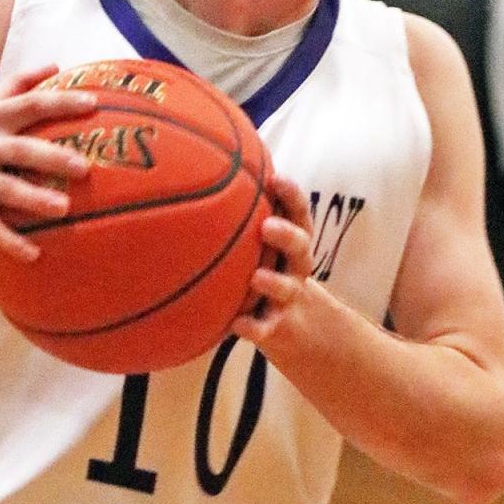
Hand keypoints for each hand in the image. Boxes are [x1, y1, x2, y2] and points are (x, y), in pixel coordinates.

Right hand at [0, 65, 95, 259]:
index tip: (93, 103)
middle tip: (84, 167)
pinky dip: (9, 240)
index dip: (60, 102)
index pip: (29, 105)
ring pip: (4, 189)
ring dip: (33, 199)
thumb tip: (55, 66)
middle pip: (20, 150)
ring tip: (63, 208)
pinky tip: (34, 254)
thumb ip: (15, 86)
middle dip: (52, 157)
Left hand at [231, 175, 314, 345]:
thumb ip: (243, 219)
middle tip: (267, 226)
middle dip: (287, 235)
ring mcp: (288, 297)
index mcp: (293, 243)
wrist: (290, 325)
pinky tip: (236, 324)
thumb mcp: (261, 245)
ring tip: (257, 277)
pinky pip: (265, 329)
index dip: (292, 196)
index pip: (299, 214)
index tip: (276, 179)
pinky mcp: (275, 327)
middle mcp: (295, 266)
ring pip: (287, 288)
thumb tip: (201, 175)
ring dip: (274, 282)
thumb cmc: (266, 269)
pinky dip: (252, 328)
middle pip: (302, 246)